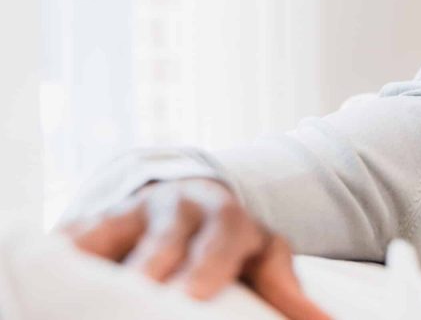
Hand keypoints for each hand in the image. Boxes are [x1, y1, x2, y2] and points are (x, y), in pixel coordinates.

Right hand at [61, 178, 330, 319]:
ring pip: (116, 230)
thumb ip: (286, 291)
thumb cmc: (233, 242)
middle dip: (154, 262)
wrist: (191, 202)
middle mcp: (181, 207)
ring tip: (97, 284)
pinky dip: (68, 251)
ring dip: (105, 256)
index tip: (194, 293)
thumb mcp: (264, 259)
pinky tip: (59, 270)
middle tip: (143, 289)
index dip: (209, 264)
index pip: (223, 238)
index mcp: (228, 218)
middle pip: (166, 236)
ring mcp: (135, 211)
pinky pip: (78, 235)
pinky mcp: (97, 221)